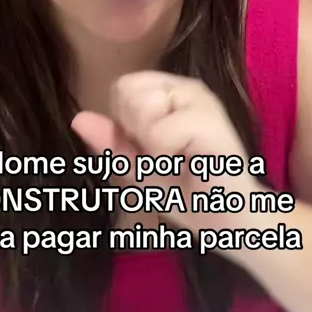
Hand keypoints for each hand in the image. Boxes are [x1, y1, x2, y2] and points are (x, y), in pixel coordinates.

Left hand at [71, 70, 256, 234]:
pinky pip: (158, 132)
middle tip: (169, 157)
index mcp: (170, 92)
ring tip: (179, 160)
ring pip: (140, 106)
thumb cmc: (190, 195)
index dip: (126, 123)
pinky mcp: (207, 118)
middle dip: (136, 132)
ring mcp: (199, 99)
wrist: (233, 224)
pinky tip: (190, 165)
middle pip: (125, 92)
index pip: (121, 86)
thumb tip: (78, 118)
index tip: (154, 148)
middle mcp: (185, 87)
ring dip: (151, 145)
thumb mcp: (139, 171)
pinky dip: (165, 157)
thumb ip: (112, 143)